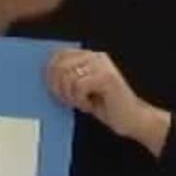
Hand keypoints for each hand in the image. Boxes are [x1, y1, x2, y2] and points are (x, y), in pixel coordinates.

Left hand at [46, 49, 170, 154]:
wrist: (131, 119)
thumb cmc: (104, 105)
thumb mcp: (79, 89)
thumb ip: (66, 77)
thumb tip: (43, 73)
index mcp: (88, 56)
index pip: (58, 55)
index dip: (50, 74)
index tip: (56, 91)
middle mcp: (95, 56)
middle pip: (59, 66)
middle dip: (58, 88)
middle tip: (70, 101)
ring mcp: (102, 65)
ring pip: (67, 78)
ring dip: (71, 97)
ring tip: (83, 103)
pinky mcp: (107, 77)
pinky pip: (79, 87)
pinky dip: (80, 101)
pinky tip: (91, 106)